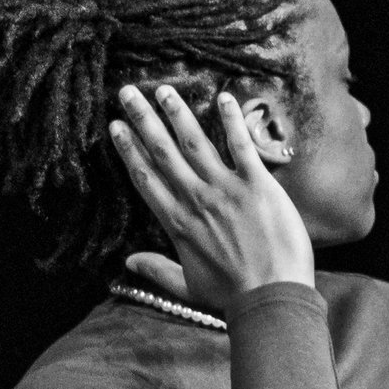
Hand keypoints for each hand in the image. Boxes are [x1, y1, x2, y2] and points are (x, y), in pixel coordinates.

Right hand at [108, 85, 314, 313]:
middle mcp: (196, 200)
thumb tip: (129, 263)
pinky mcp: (257, 185)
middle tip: (128, 93)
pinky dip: (231, 120)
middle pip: (163, 152)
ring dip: (177, 113)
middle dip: (143, 120)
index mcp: (178, 223)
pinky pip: (240, 145)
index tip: (117, 127)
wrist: (271, 299)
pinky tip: (223, 97)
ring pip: (194, 143)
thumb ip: (158, 271)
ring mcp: (226, 190)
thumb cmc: (233, 298)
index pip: (146, 178)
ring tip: (163, 90)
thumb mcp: (188, 288)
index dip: (129, 150)